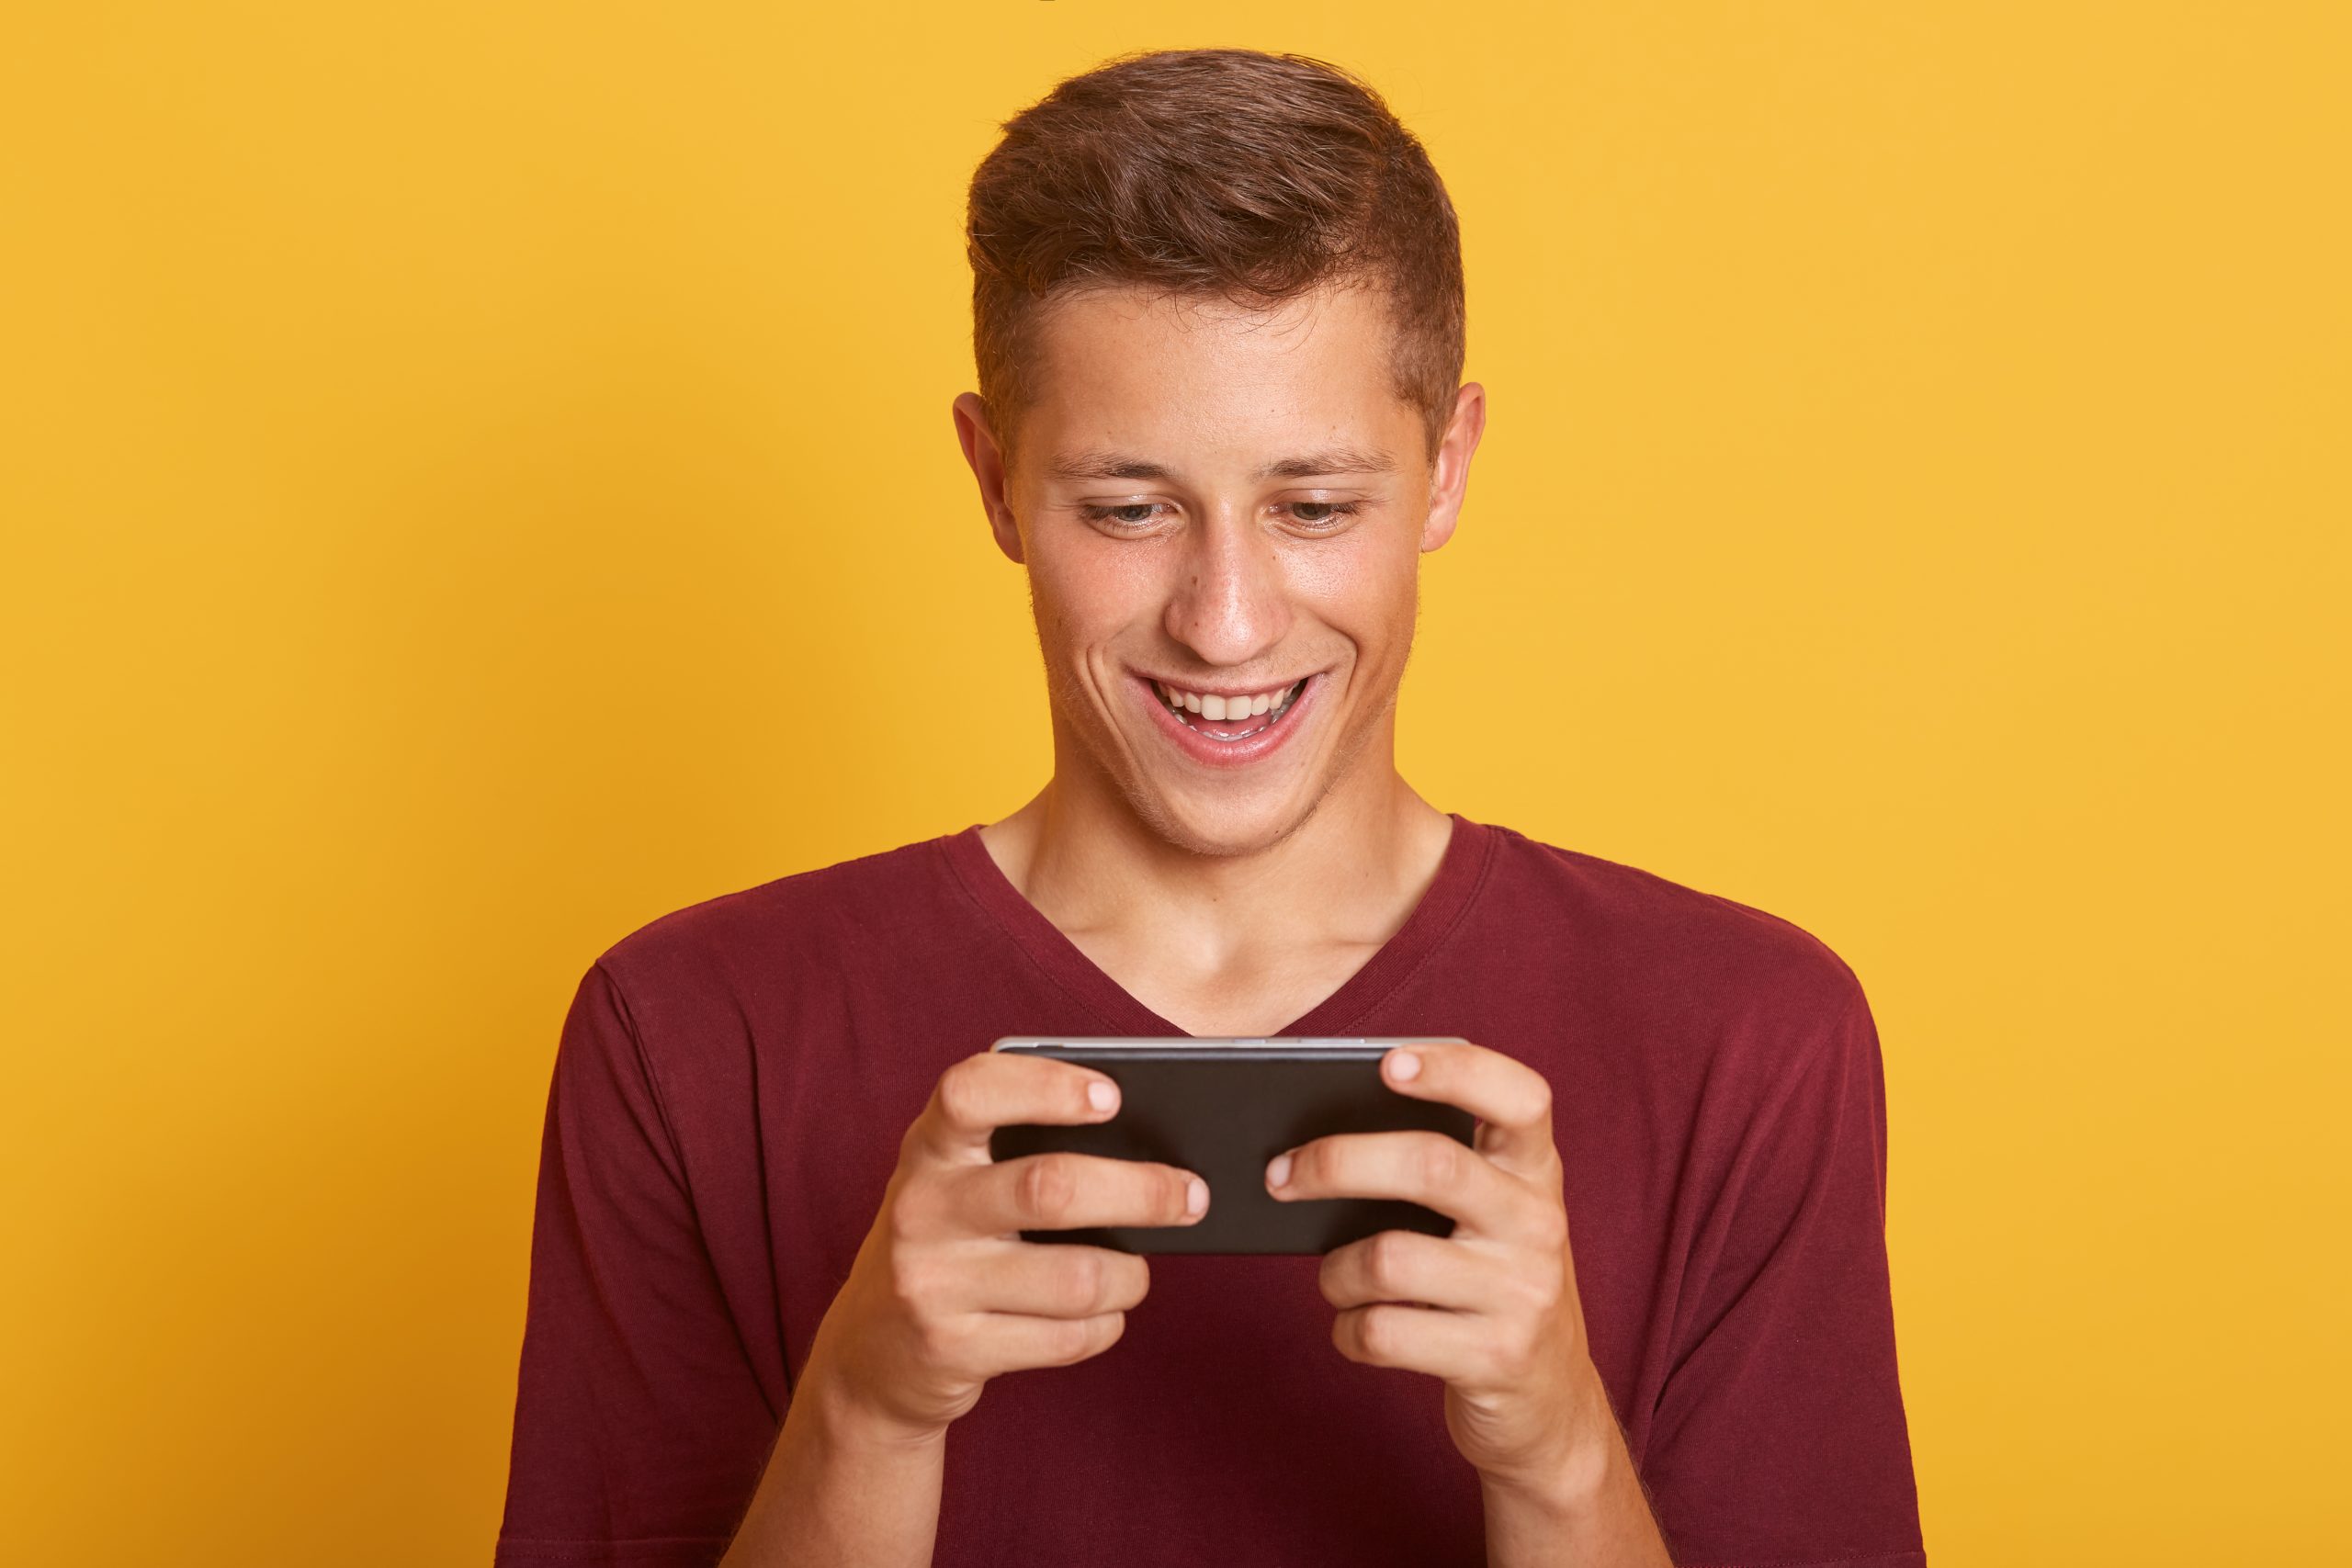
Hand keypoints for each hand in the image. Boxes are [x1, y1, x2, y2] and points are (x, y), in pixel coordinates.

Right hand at [801, 1050, 1209, 1443]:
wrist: (872, 1353)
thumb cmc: (948, 1240)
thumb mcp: (958, 1181)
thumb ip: (1022, 1151)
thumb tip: (1150, 1147)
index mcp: (927, 1148)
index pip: (971, 1091)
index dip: (1046, 1086)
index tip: (1113, 1096)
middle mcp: (920, 1208)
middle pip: (1050, 1188)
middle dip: (1141, 1192)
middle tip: (1192, 1195)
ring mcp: (930, 1283)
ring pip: (1076, 1277)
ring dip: (1129, 1276)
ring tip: (1136, 1270)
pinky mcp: (952, 1350)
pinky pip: (1067, 1338)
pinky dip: (1105, 1325)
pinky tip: (1102, 1313)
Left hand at [1266, 1042, 1611, 1497]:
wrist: (1550, 1407)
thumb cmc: (1489, 1288)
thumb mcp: (1489, 1222)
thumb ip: (1436, 1177)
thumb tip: (1313, 1143)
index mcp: (1536, 1173)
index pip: (1519, 1097)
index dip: (1455, 1069)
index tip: (1388, 1063)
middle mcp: (1538, 1223)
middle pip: (1431, 1164)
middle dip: (1338, 1163)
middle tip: (1280, 1174)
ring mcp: (1524, 1293)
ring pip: (1390, 1258)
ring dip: (1336, 1272)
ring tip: (1334, 1279)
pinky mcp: (1496, 1358)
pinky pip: (1386, 1331)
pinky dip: (1349, 1331)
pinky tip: (1355, 1329)